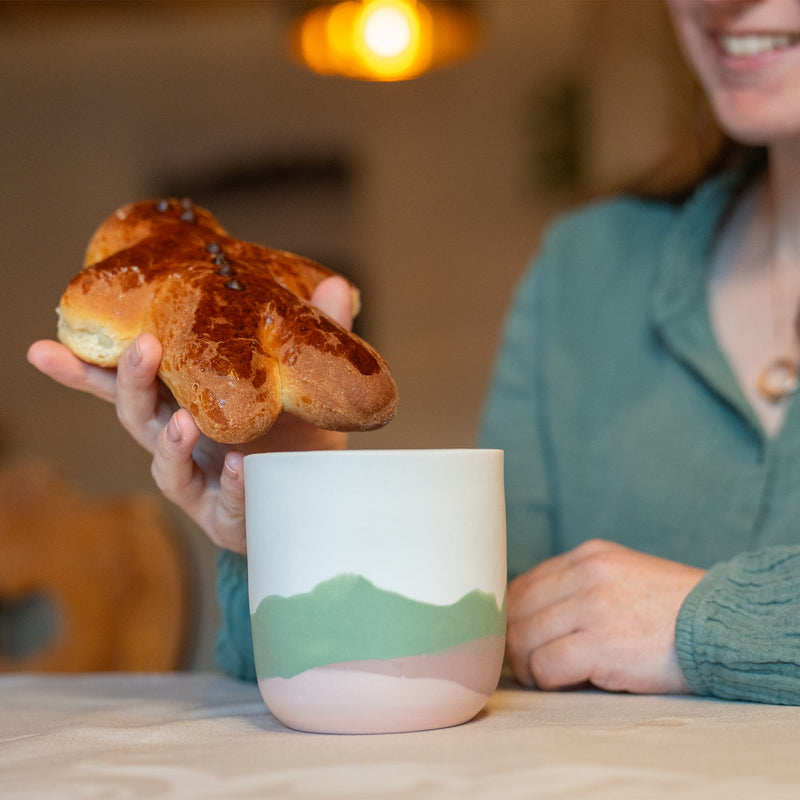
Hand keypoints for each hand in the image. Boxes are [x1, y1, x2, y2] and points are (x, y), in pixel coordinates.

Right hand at [27, 276, 353, 553]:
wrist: (319, 495)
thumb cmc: (298, 436)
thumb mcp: (301, 383)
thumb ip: (312, 336)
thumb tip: (336, 283)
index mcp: (186, 402)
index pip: (130, 381)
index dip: (86, 366)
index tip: (45, 345)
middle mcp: (182, 439)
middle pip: (138, 413)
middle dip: (130, 381)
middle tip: (142, 347)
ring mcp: (201, 479)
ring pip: (167, 461)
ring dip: (173, 440)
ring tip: (186, 421)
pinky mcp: (227, 514)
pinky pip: (224, 501)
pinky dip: (233, 484)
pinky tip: (243, 469)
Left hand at [505, 539, 705, 694]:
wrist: (723, 625)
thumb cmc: (671, 610)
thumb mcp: (623, 575)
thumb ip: (579, 585)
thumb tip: (530, 616)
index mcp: (588, 556)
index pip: (524, 582)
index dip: (512, 615)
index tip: (517, 636)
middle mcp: (585, 574)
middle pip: (516, 609)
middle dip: (512, 640)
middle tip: (524, 663)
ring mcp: (591, 607)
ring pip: (522, 638)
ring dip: (526, 663)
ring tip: (543, 675)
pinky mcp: (600, 644)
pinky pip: (545, 666)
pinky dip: (546, 680)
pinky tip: (564, 683)